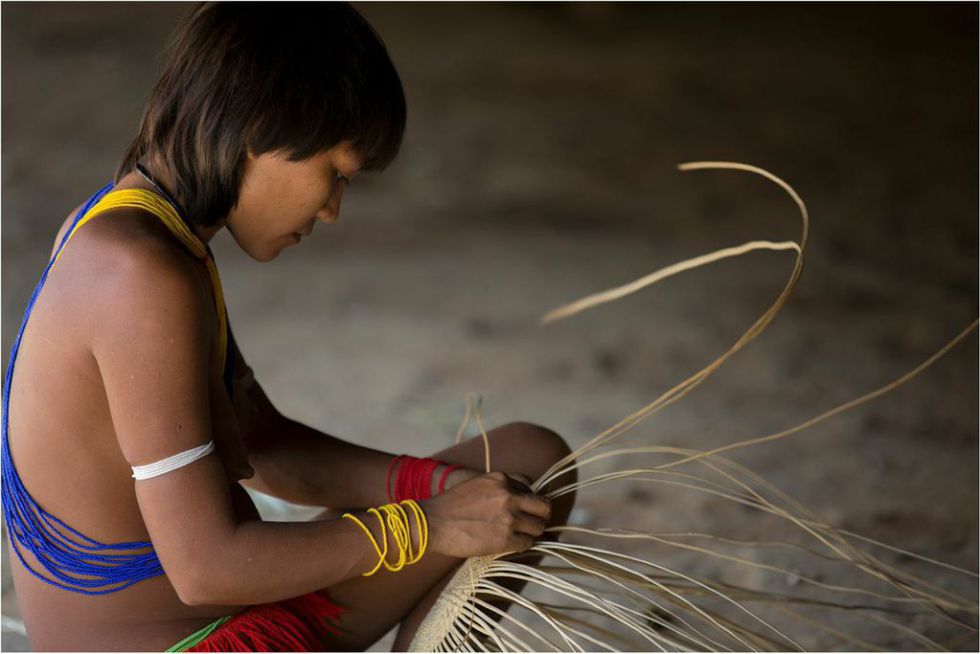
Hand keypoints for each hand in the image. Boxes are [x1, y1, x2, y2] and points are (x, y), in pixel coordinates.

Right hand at [420, 471, 551, 558]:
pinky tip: (512, 544)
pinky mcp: (505, 539)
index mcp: (501, 478)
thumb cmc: (450, 506)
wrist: (432, 523)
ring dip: (532, 532)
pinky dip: (523, 545)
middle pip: (544, 506)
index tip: (523, 508)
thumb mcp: (477, 485)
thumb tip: (519, 501)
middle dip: (541, 515)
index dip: (527, 500)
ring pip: (539, 526)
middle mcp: (509, 495)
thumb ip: (499, 489)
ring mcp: (509, 517)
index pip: (530, 487)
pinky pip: (528, 543)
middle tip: (533, 523)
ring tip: (521, 535)